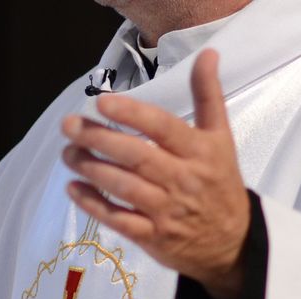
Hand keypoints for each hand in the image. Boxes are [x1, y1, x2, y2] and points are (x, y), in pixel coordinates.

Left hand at [61, 50, 249, 298]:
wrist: (232, 242)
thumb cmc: (220, 183)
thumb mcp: (221, 138)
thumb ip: (208, 95)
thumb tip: (207, 54)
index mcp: (198, 151)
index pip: (162, 128)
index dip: (131, 114)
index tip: (102, 103)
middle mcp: (182, 179)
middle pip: (136, 156)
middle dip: (98, 139)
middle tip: (69, 126)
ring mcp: (165, 211)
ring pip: (123, 187)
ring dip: (91, 169)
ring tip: (67, 153)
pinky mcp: (152, 237)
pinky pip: (118, 219)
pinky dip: (93, 205)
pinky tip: (73, 188)